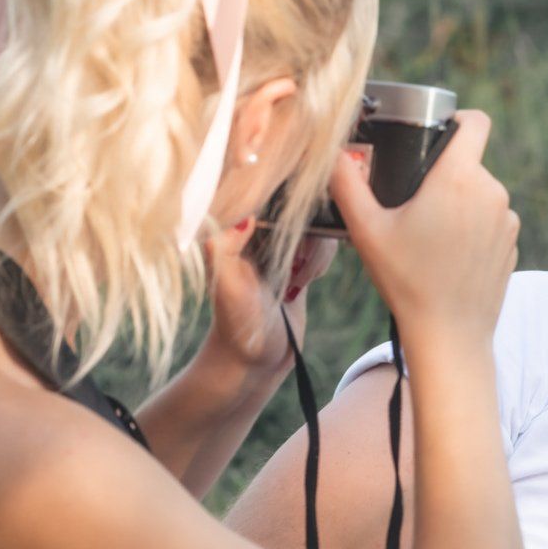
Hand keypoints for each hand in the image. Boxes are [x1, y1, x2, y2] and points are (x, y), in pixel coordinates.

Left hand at [200, 217, 336, 379]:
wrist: (254, 358)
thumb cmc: (235, 324)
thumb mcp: (226, 287)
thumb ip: (224, 247)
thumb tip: (248, 214)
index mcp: (233, 228)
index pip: (266, 191)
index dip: (287, 209)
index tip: (288, 242)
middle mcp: (255, 229)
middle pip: (297, 201)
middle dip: (307, 233)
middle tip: (294, 265)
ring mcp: (278, 242)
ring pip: (316, 219)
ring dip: (316, 250)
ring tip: (298, 279)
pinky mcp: (298, 255)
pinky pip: (323, 239)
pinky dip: (321, 258)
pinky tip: (304, 281)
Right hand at [330, 109, 518, 345]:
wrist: (450, 334)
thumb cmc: (407, 281)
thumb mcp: (366, 230)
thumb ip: (346, 182)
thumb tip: (332, 153)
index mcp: (459, 178)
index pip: (476, 122)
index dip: (458, 119)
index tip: (438, 131)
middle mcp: (492, 191)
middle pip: (469, 162)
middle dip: (443, 175)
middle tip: (413, 204)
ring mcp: (507, 219)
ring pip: (480, 193)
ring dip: (458, 203)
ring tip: (429, 236)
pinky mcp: (513, 243)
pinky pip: (491, 220)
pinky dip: (473, 229)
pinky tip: (449, 255)